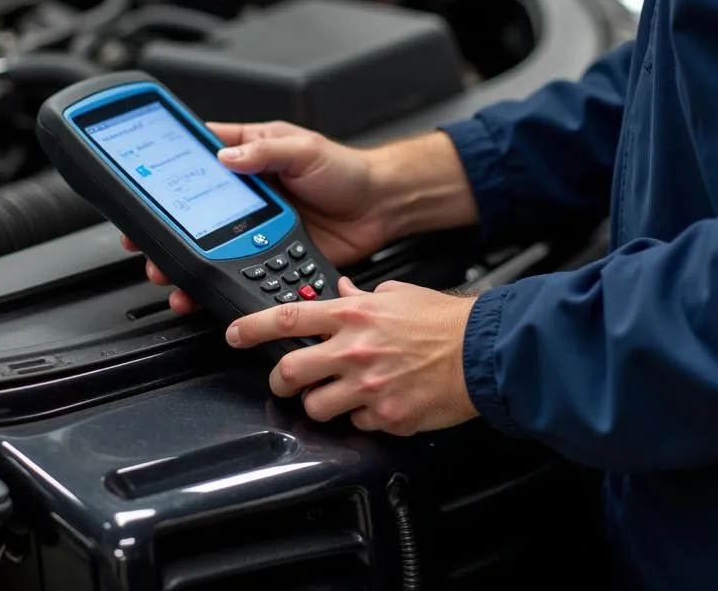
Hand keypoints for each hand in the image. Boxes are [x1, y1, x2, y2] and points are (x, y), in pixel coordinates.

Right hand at [123, 120, 389, 313]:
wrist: (381, 207)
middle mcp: (248, 195)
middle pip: (195, 213)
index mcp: (251, 159)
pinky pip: (239, 273)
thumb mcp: (305, 149)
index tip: (143, 187)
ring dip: (185, 266)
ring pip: (211, 249)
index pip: (201, 160)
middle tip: (144, 247)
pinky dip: (219, 287)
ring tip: (167, 278)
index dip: (169, 173)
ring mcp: (257, 228)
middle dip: (165, 233)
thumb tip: (226, 156)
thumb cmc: (346, 169)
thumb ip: (266, 152)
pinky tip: (203, 297)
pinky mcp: (272, 256)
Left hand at [226, 276, 479, 435]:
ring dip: (319, 404)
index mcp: (353, 316)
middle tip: (284, 381)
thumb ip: (364, 297)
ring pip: (316, 407)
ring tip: (336, 396)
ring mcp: (368, 387)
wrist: (483, 352)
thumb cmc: (444, 322)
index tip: (234, 334)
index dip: (251, 327)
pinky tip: (377, 404)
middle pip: (290, 372)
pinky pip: (357, 424)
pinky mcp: (387, 416)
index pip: (287, 319)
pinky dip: (361, 417)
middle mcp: (354, 350)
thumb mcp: (398, 295)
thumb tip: (344, 292)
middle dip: (279, 380)